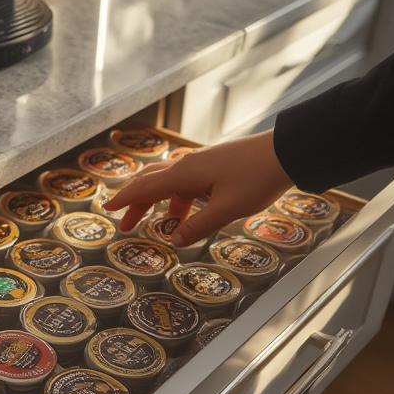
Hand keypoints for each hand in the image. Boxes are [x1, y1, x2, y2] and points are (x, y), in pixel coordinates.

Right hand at [105, 130, 292, 246]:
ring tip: (155, 223)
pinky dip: (176, 197)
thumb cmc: (256, 180)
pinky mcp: (214, 164)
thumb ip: (198, 227)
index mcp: (184, 174)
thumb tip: (173, 241)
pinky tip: (185, 211)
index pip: (145, 188)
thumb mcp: (227, 210)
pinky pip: (185, 181)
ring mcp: (201, 163)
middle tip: (124, 222)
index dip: (125, 201)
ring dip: (157, 201)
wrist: (285, 152)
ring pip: (168, 180)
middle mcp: (187, 165)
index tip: (108, 209)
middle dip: (134, 202)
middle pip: (150, 181)